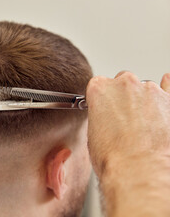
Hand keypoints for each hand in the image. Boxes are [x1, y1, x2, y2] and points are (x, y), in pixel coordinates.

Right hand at [86, 72, 169, 215]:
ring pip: (145, 89)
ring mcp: (150, 90)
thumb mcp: (93, 133)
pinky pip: (169, 86)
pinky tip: (164, 92)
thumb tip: (108, 117)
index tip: (104, 110)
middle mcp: (125, 84)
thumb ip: (100, 115)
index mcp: (100, 88)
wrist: (140, 171)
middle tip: (122, 121)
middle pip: (122, 83)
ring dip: (143, 102)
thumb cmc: (116, 157)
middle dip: (122, 98)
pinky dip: (167, 89)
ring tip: (142, 127)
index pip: (98, 86)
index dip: (102, 100)